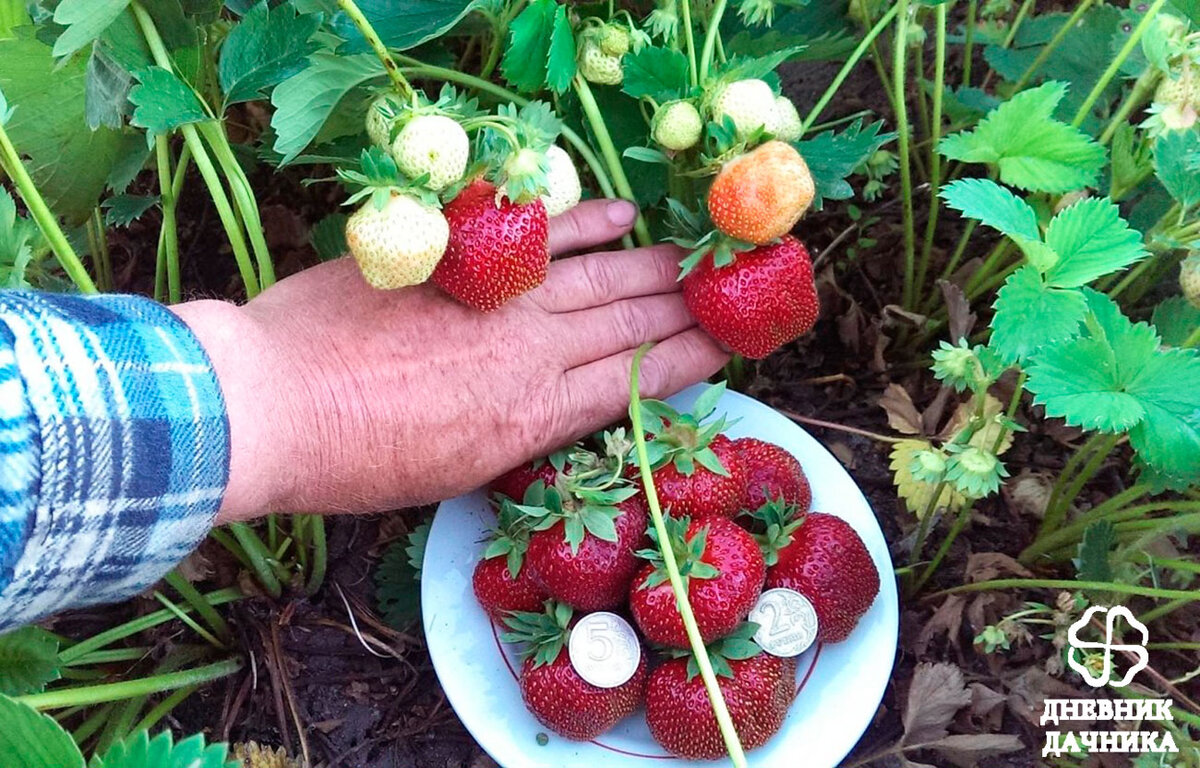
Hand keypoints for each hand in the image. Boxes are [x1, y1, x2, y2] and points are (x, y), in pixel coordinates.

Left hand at [174, 200, 728, 521]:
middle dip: (686, 314)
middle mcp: (535, 358)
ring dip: (656, 271)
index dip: (687, 363)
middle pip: (631, 328)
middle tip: (727, 298)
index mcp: (532, 422)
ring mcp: (504, 302)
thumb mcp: (450, 473)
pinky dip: (589, 223)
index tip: (724, 347)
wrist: (277, 403)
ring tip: (697, 264)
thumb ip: (509, 433)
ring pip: (603, 281)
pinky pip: (545, 237)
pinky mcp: (468, 259)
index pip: (635, 385)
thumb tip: (541, 405)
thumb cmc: (354, 460)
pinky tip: (626, 216)